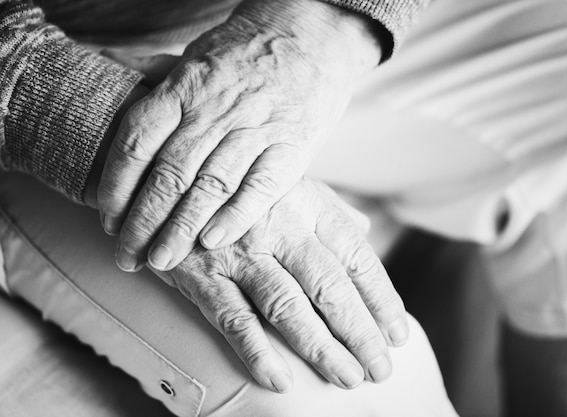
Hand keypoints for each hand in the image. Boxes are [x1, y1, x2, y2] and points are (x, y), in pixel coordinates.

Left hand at [96, 0, 382, 272]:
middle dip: (143, 223)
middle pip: (169, 174)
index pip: (137, 142)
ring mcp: (255, 129)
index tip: (109, 221)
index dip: (117, 187)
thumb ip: (160, 79)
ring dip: (181, 229)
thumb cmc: (248, 53)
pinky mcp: (291, 146)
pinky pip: (260, 187)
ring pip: (209, 187)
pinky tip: (213, 242)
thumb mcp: (196, 55)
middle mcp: (215, 110)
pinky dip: (235, 216)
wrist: (311, 37)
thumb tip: (119, 78)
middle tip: (128, 257)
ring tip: (161, 261)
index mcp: (184, 87)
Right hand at [154, 178, 408, 391]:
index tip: (398, 333)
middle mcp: (279, 226)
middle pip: (330, 287)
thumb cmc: (242, 187)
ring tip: (347, 377)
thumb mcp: (290, 183)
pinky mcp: (202, 274)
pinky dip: (257, 352)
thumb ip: (330, 208)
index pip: (357, 257)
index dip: (382, 298)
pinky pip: (233, 318)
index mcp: (308, 204)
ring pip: (288, 307)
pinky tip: (280, 380)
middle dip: (360, 332)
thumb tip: (367, 229)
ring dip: (320, 348)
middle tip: (381, 368)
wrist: (171, 181)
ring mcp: (239, 251)